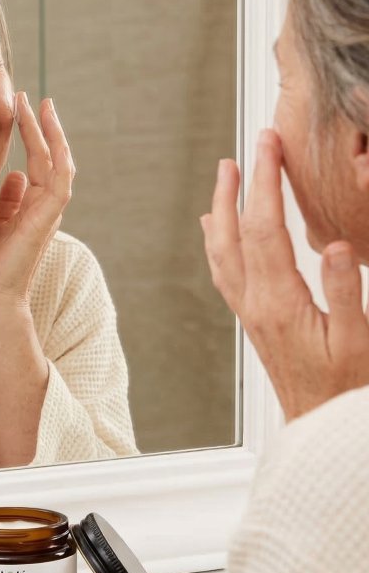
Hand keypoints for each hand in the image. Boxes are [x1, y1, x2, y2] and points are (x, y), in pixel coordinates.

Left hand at [0, 92, 74, 309]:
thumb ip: (10, 199)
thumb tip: (16, 175)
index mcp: (35, 204)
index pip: (39, 161)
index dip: (34, 134)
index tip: (23, 109)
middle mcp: (46, 205)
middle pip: (51, 156)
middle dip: (43, 126)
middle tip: (33, 98)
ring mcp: (50, 212)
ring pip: (60, 164)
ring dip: (52, 135)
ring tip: (41, 107)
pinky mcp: (47, 220)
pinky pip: (60, 183)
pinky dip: (58, 159)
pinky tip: (50, 137)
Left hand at [201, 128, 368, 419]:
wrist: (319, 425)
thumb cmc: (343, 389)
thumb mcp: (357, 341)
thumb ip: (344, 294)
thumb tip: (332, 247)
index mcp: (280, 302)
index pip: (266, 229)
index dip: (265, 183)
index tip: (268, 147)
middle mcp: (255, 303)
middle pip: (235, 234)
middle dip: (237, 188)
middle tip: (241, 153)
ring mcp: (249, 310)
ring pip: (223, 252)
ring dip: (222, 211)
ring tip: (223, 179)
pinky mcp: (252, 318)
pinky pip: (225, 271)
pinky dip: (218, 242)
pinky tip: (217, 231)